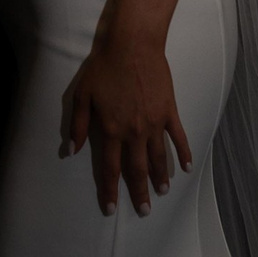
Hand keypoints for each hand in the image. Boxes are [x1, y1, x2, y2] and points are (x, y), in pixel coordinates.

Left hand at [63, 28, 192, 217]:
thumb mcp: (82, 95)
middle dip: (139, 193)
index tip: (111, 209)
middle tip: (145, 212)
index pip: (110, 168)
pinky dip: (183, 153)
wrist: (133, 44)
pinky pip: (178, 137)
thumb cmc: (104, 67)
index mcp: (111, 130)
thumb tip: (71, 151)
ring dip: (160, 177)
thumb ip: (77, 125)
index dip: (110, 191)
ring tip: (163, 193)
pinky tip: (186, 167)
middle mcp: (134, 132)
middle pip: (137, 169)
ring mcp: (154, 123)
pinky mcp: (169, 111)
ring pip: (158, 157)